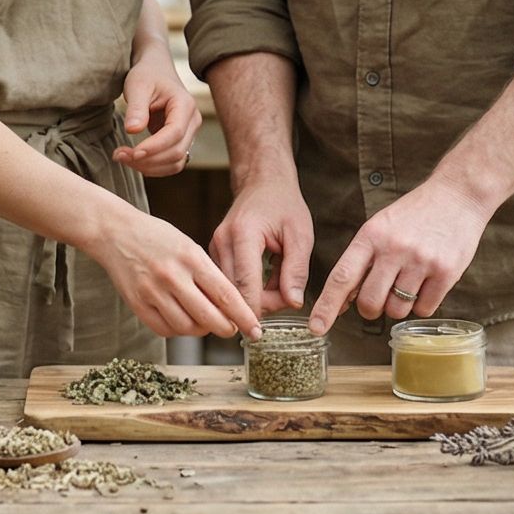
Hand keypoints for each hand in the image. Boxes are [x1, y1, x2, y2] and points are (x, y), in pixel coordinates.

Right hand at [87, 204, 261, 340]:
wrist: (114, 232)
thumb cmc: (157, 237)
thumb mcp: (189, 246)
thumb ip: (208, 274)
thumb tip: (230, 306)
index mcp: (191, 258)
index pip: (226, 295)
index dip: (244, 316)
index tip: (255, 329)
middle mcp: (172, 276)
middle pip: (209, 318)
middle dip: (226, 329)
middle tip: (231, 329)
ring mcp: (152, 292)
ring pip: (187, 328)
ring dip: (201, 330)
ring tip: (204, 320)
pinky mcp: (137, 304)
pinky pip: (164, 330)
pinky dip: (177, 330)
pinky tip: (181, 319)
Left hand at [114, 50, 202, 177]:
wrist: (156, 71)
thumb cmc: (147, 75)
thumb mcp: (138, 85)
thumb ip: (136, 108)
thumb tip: (132, 130)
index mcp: (185, 105)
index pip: (174, 133)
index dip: (154, 147)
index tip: (132, 153)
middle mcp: (192, 121)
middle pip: (176, 152)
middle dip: (148, 160)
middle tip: (119, 155)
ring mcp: (188, 133)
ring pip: (176, 162)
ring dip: (150, 167)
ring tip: (122, 157)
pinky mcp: (180, 141)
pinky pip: (171, 163)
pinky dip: (153, 167)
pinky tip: (133, 160)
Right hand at [211, 171, 315, 314]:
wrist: (262, 181)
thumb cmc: (283, 204)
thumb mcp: (300, 235)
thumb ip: (296, 270)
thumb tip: (293, 303)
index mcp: (243, 234)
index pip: (245, 284)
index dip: (255, 311)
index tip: (264, 331)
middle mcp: (222, 241)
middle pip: (233, 292)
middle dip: (260, 305)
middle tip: (287, 297)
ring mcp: (214, 247)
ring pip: (228, 290)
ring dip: (253, 298)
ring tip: (279, 284)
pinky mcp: (213, 253)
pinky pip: (226, 282)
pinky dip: (246, 289)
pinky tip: (265, 280)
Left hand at [308, 178, 494, 333]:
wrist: (457, 196)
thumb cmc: (414, 215)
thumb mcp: (380, 227)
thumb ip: (362, 261)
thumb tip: (343, 300)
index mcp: (371, 235)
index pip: (342, 277)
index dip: (326, 306)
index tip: (316, 327)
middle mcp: (394, 249)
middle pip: (369, 302)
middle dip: (370, 308)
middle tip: (380, 297)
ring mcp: (421, 261)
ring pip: (397, 310)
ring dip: (399, 306)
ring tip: (408, 282)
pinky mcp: (446, 272)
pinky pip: (424, 309)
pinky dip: (422, 304)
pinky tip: (427, 283)